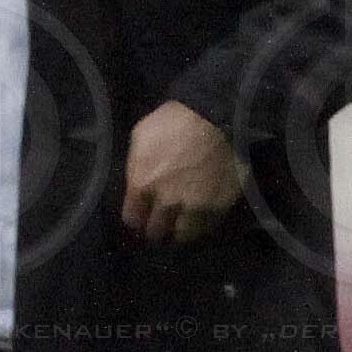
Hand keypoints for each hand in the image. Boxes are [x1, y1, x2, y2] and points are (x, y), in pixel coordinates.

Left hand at [122, 100, 242, 244]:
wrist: (217, 116)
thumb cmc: (175, 120)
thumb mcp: (141, 137)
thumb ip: (136, 166)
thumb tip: (139, 182)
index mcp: (142, 184)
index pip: (132, 219)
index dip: (137, 218)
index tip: (142, 216)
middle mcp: (166, 202)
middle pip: (156, 231)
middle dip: (156, 228)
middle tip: (161, 224)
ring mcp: (194, 207)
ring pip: (183, 235)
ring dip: (180, 232)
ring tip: (182, 227)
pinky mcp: (219, 206)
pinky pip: (208, 226)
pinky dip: (203, 225)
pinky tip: (201, 218)